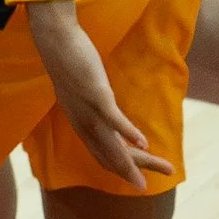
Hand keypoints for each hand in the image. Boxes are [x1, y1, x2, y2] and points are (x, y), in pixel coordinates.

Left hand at [29, 0, 161, 191]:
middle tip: (162, 177)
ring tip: (163, 168)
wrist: (55, 41)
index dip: (122, 168)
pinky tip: (144, 143)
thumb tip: (106, 109)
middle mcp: (82, 123)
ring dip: (138, 160)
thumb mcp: (81, 89)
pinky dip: (128, 133)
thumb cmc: (70, 62)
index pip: (103, 154)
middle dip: (136, 170)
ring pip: (114, 144)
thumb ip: (94, 103)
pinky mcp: (95, 95)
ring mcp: (88, 110)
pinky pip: (113, 119)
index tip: (140, 177)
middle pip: (111, 155)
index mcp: (80, 123)